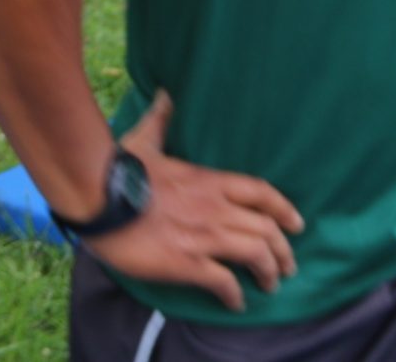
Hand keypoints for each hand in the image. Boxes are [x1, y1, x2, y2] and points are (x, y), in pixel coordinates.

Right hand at [82, 91, 305, 313]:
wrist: (97, 198)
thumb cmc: (119, 170)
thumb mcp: (145, 140)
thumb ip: (161, 119)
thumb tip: (165, 93)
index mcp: (210, 180)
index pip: (262, 193)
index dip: (284, 209)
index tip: (297, 223)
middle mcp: (215, 208)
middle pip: (266, 229)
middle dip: (283, 249)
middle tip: (289, 265)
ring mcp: (203, 236)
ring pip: (254, 253)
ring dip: (268, 270)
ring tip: (272, 284)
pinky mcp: (185, 262)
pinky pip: (221, 280)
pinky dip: (234, 294)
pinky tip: (236, 303)